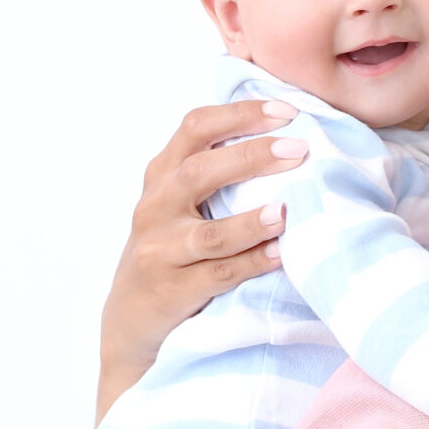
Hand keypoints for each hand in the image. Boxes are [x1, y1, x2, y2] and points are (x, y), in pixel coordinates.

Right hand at [100, 101, 310, 419]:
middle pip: (199, 171)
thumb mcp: (176, 203)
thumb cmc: (170, 249)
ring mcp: (161, 251)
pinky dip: (252, 263)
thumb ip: (211, 170)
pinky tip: (281, 255)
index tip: (285, 111)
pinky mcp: (173, 291)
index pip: (195, 128)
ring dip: (250, 221)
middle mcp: (155, 208)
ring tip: (286, 211)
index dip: (239, 114)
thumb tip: (282, 133)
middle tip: (298, 149)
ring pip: (208, 234)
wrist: (130, 318)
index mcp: (161, 176)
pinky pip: (218, 275)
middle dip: (251, 156)